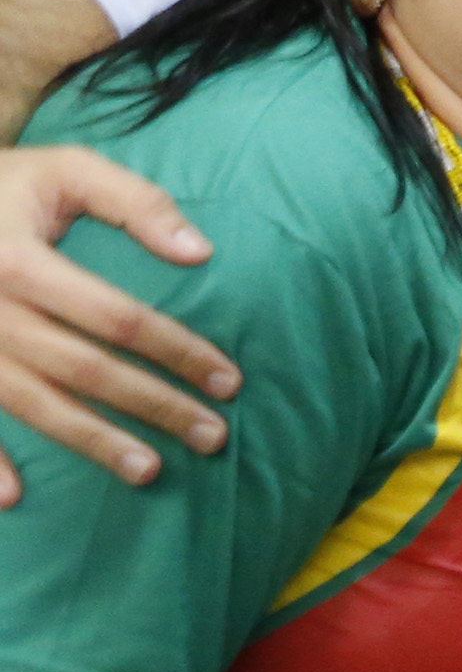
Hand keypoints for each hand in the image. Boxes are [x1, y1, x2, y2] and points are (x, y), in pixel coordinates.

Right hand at [0, 144, 235, 503]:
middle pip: (82, 369)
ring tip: (149, 472)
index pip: (117, 317)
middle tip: (213, 437)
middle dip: (152, 406)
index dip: (177, 350)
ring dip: (91, 442)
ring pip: (32, 403)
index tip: (229, 380)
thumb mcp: (65, 171)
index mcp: (18, 260)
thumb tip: (200, 252)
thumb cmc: (4, 186)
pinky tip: (13, 500)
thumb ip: (135, 201)